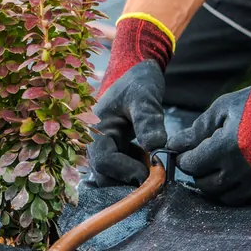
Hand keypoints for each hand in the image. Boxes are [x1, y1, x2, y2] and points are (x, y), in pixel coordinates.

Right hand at [86, 15, 174, 185]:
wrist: (135, 72)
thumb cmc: (137, 82)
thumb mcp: (144, 97)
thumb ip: (149, 121)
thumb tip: (157, 148)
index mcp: (95, 128)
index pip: (104, 161)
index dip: (126, 171)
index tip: (150, 172)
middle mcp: (93, 141)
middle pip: (103, 176)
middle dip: (128, 178)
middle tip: (153, 170)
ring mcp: (101, 147)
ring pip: (110, 177)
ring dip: (130, 176)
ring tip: (149, 160)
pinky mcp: (110, 151)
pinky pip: (117, 172)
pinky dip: (132, 170)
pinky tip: (144, 156)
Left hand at [168, 64, 250, 205]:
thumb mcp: (223, 109)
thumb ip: (197, 130)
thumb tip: (174, 146)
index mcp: (226, 148)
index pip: (191, 166)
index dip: (184, 159)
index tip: (186, 152)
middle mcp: (242, 171)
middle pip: (205, 186)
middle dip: (198, 173)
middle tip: (202, 159)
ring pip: (224, 198)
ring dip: (217, 185)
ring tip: (220, 167)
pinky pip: (247, 200)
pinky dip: (237, 191)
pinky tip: (237, 174)